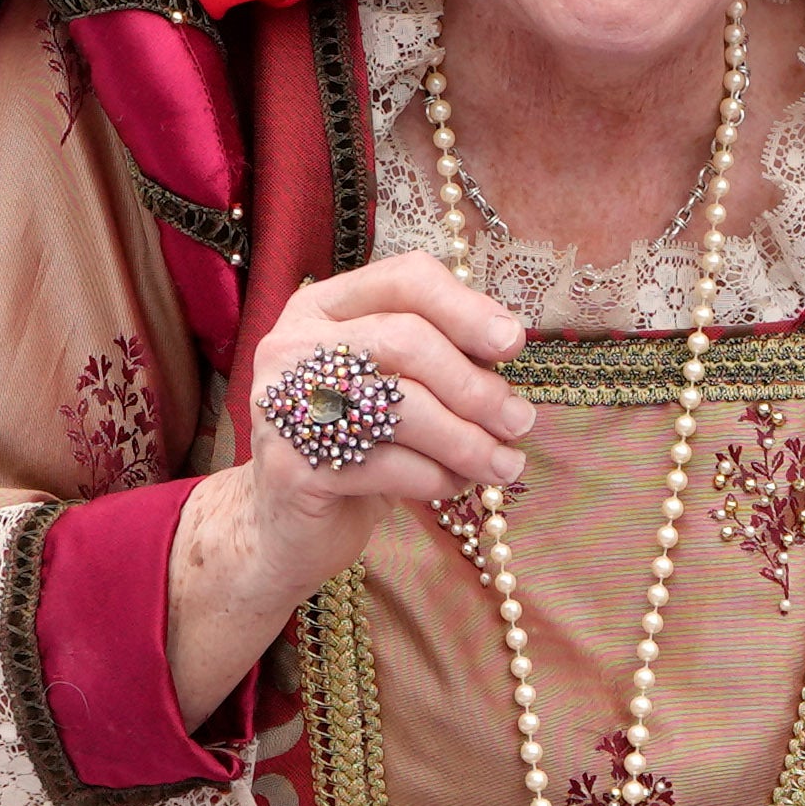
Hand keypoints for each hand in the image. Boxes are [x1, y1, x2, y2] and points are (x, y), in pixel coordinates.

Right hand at [169, 256, 536, 723]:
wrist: (286, 525)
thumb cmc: (356, 445)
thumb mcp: (393, 387)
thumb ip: (440, 359)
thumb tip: (506, 349)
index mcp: (323, 307)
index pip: (404, 279)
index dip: (466, 308)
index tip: (512, 344)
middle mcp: (293, 344)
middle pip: (406, 341)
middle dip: (474, 386)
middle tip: (519, 421)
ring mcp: (285, 403)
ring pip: (400, 407)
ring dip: (468, 440)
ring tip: (504, 463)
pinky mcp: (290, 465)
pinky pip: (386, 465)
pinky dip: (435, 478)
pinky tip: (453, 487)